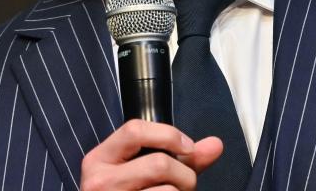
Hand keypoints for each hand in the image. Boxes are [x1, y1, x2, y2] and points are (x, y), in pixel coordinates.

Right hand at [80, 119, 222, 190]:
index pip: (134, 130)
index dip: (168, 134)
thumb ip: (178, 156)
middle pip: (159, 164)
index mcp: (99, 159)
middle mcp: (100, 181)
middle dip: (185, 174)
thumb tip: (216, 144)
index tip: (187, 147)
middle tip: (185, 185)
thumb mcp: (141, 170)